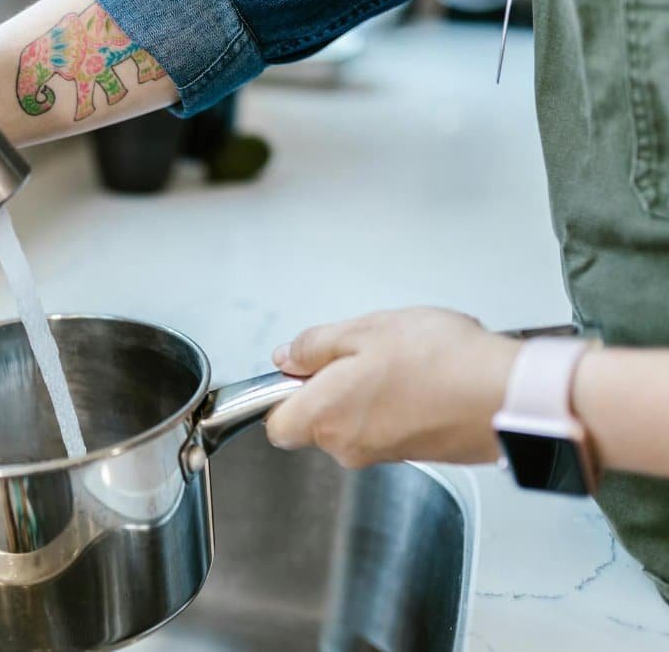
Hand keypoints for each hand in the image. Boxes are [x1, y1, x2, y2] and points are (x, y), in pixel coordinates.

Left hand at [264, 307, 520, 467]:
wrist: (510, 396)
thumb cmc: (441, 362)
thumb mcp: (364, 330)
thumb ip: (314, 346)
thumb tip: (287, 357)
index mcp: (325, 417)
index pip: (276, 424)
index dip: (283, 395)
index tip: (302, 369)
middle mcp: (349, 446)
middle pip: (318, 421)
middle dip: (332, 387)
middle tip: (364, 352)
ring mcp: (384, 455)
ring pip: (356, 422)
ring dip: (370, 392)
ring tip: (404, 361)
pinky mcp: (417, 454)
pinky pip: (391, 427)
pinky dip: (401, 403)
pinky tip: (427, 377)